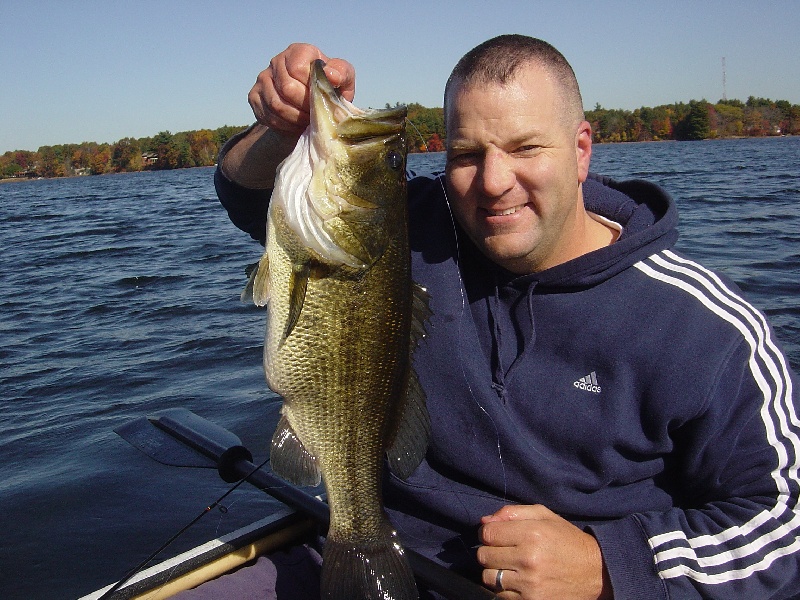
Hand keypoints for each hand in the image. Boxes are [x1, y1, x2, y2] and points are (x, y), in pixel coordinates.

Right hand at [248, 43, 355, 135]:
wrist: (310, 110)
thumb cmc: (329, 91)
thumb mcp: (343, 82)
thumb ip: (342, 73)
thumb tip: (331, 75)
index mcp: (298, 51)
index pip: (298, 69)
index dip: (311, 89)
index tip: (321, 98)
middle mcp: (277, 61)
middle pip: (287, 89)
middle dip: (304, 107)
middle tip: (315, 115)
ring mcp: (263, 78)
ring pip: (276, 104)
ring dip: (295, 118)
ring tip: (308, 121)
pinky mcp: (254, 96)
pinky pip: (267, 115)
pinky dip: (284, 125)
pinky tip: (295, 125)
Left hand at [477, 505, 611, 599]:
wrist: (595, 572)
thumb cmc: (567, 540)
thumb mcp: (545, 516)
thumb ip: (513, 513)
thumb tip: (484, 521)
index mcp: (532, 534)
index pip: (487, 533)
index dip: (488, 533)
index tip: (496, 535)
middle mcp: (528, 559)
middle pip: (483, 556)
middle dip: (490, 551)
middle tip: (504, 551)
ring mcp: (529, 584)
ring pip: (488, 577)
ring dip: (495, 571)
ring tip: (510, 566)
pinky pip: (500, 595)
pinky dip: (504, 588)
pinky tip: (518, 580)